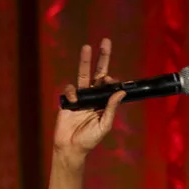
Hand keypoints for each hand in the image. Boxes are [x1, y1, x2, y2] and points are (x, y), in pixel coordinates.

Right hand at [54, 39, 126, 160]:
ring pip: (82, 75)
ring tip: (87, 46)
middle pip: (98, 73)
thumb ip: (111, 108)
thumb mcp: (104, 125)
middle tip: (106, 41)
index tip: (111, 81)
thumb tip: (121, 92)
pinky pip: (70, 90)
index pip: (109, 85)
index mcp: (104, 102)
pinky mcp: (68, 100)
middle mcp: (93, 96)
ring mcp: (80, 96)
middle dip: (102, 58)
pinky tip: (74, 102)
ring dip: (85, 60)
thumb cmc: (89, 139)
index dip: (111, 80)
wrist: (71, 147)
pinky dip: (72, 93)